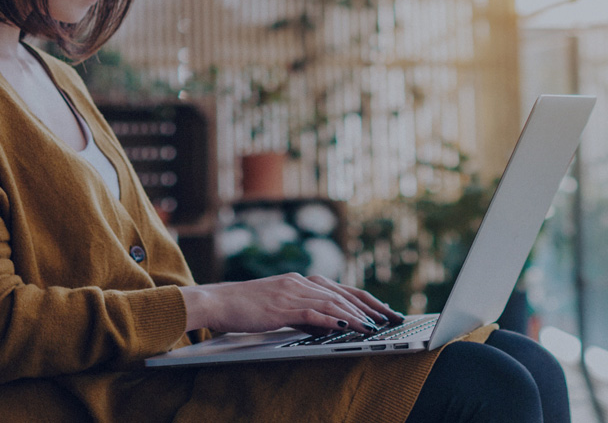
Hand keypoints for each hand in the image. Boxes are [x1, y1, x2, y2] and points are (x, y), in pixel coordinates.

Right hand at [179, 273, 406, 333]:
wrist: (216, 301)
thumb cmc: (244, 306)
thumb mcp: (278, 307)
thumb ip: (302, 312)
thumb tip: (327, 325)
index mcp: (299, 280)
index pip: (341, 289)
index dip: (365, 300)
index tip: (383, 310)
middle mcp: (299, 282)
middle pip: (343, 293)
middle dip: (369, 306)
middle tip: (390, 317)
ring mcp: (290, 292)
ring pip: (332, 302)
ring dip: (355, 315)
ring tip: (374, 326)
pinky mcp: (281, 306)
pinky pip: (312, 312)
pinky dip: (331, 319)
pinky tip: (345, 326)